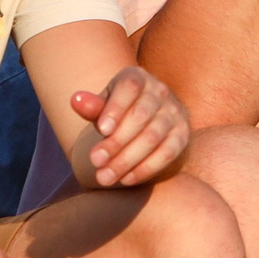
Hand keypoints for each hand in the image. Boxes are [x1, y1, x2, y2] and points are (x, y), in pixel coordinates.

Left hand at [68, 67, 190, 188]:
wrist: (146, 123)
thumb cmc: (118, 113)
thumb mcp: (103, 107)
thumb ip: (92, 107)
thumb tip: (76, 100)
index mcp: (138, 77)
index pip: (129, 88)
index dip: (116, 108)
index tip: (101, 130)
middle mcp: (160, 91)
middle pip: (141, 116)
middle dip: (116, 141)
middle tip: (95, 162)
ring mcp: (175, 112)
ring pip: (153, 137)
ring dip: (127, 159)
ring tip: (104, 177)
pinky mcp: (183, 134)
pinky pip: (167, 153)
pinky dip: (146, 168)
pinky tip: (126, 179)